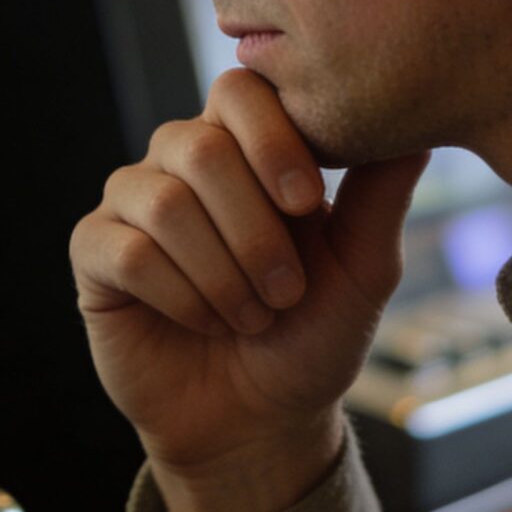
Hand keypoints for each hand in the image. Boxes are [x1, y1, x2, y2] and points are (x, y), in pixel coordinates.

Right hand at [71, 68, 429, 511]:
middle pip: (200, 146)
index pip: (240, 90)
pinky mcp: (95, 254)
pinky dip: (180, 296)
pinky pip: (125, 252)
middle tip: (286, 292)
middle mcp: (180, 160)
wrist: (261, 421)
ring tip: (252, 318)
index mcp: (244, 145)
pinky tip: (205, 324)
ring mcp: (131, 202)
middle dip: (254, 230)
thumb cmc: (313, 335)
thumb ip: (381, 195)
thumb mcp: (363, 269)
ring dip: (221, 272)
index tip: (309, 205)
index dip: (272, 141)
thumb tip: (416, 127)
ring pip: (162, 202)